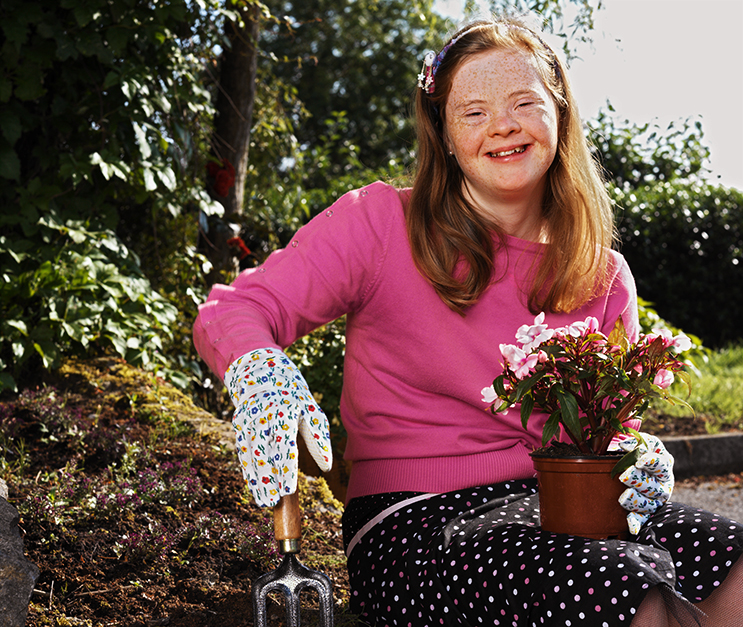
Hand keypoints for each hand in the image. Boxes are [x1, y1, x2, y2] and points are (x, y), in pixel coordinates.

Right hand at [225, 348, 332, 506]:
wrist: (262, 372)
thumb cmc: (294, 396)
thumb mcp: (312, 411)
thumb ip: (319, 439)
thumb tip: (327, 466)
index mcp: (286, 411)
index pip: (285, 444)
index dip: (286, 468)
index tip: (289, 489)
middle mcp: (264, 416)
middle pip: (266, 453)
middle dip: (270, 480)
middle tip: (274, 503)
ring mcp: (248, 420)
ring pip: (252, 455)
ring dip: (257, 480)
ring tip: (265, 502)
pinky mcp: (239, 425)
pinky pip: (243, 452)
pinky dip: (248, 470)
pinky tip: (254, 487)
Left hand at [616, 433, 673, 534]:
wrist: (630, 467)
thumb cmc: (633, 452)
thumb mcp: (637, 443)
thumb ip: (634, 441)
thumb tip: (625, 444)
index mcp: (663, 464)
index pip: (661, 463)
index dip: (651, 462)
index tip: (638, 460)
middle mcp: (663, 484)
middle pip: (654, 485)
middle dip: (639, 481)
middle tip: (624, 476)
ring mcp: (656, 499)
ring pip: (650, 504)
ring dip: (637, 501)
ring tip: (623, 497)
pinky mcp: (647, 511)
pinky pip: (644, 519)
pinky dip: (637, 523)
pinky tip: (632, 527)